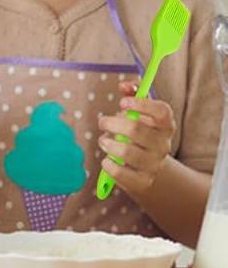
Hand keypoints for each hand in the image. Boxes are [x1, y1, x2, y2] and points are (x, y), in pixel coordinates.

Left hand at [98, 81, 176, 198]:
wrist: (149, 169)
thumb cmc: (140, 133)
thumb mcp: (140, 113)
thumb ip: (133, 94)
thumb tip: (124, 86)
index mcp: (165, 126)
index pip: (162, 112)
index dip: (142, 104)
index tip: (122, 102)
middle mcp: (162, 145)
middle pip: (135, 129)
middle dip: (111, 123)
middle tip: (103, 122)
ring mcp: (154, 164)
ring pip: (126, 151)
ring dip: (107, 143)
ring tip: (104, 141)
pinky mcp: (142, 181)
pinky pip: (119, 172)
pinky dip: (108, 164)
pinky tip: (107, 159)